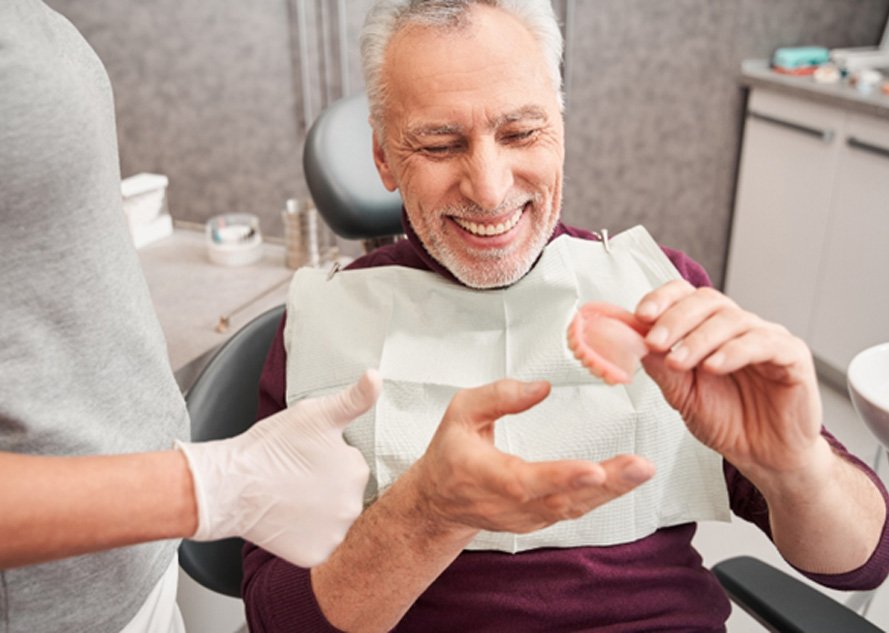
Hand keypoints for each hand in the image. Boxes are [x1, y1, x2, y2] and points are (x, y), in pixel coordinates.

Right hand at [177, 370, 380, 566]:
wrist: (231, 485)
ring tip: (290, 497)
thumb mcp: (315, 413)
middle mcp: (354, 506)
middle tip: (296, 477)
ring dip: (319, 512)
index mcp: (357, 471)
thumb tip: (376, 376)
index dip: (327, 460)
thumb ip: (354, 399)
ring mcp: (335, 534)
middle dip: (326, 486)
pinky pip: (319, 545)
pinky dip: (306, 536)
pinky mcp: (315, 556)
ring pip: (333, 520)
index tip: (305, 457)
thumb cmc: (270, 447)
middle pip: (345, 494)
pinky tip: (288, 520)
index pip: (351, 465)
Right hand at [412, 379, 654, 534]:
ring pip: (574, 508)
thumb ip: (498, 396)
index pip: (526, 481)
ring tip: (641, 470)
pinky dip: (603, 496)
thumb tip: (541, 387)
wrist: (439, 501)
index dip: (561, 477)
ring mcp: (526, 517)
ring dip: (612, 491)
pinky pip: (575, 509)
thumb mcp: (460, 413)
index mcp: (485, 476)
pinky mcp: (539, 520)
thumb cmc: (450, 454)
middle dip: (606, 484)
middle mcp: (509, 504)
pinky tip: (626, 479)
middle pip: (562, 499)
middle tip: (640, 466)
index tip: (593, 469)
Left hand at [636, 280, 823, 476]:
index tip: (640, 315)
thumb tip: (632, 340)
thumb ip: (660, 366)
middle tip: (655, 341)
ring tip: (678, 361)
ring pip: (732, 320)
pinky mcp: (793, 356)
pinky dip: (734, 351)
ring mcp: (767, 338)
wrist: (764, 456)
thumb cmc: (727, 421)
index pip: (686, 295)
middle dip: (675, 319)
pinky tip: (713, 366)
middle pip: (707, 301)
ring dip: (699, 339)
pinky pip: (765, 343)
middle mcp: (738, 327)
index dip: (663, 299)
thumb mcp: (682, 395)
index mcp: (709, 328)